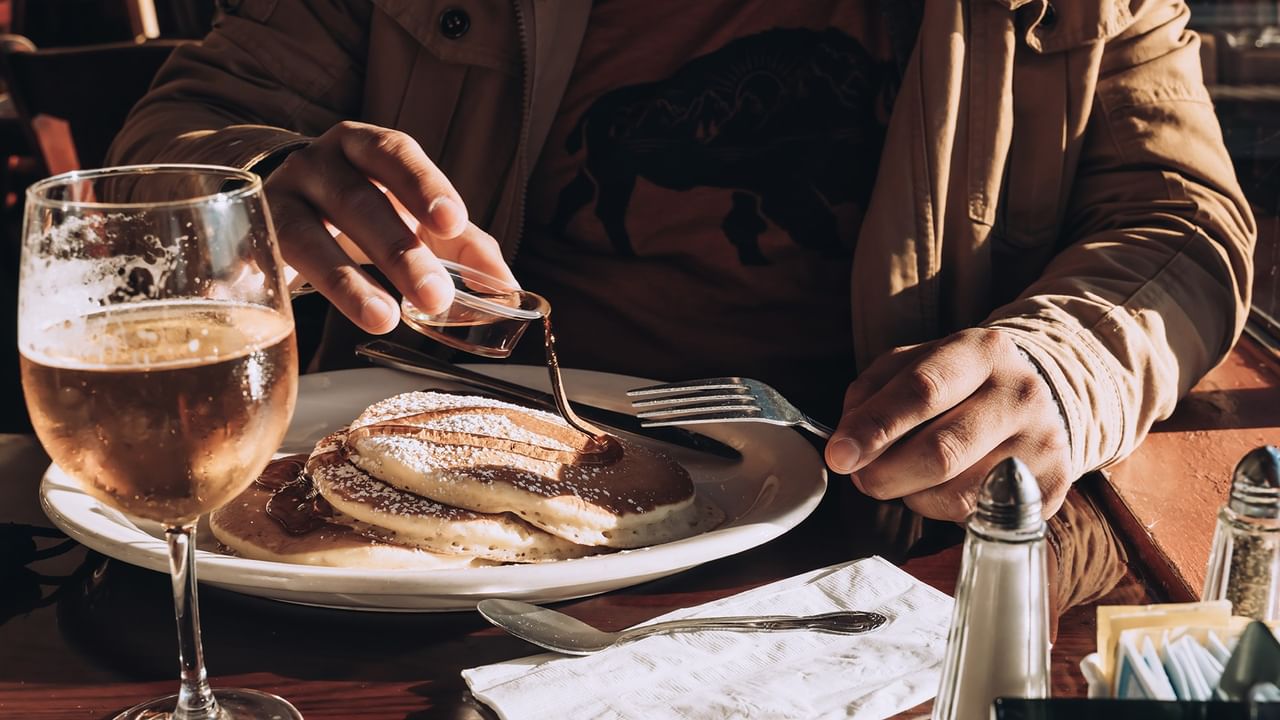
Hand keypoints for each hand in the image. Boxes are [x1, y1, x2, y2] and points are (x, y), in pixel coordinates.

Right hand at [265, 121, 516, 333]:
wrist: (286, 200)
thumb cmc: (365, 209)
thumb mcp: (414, 216)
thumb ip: (463, 247)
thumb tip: (507, 285)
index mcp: (364, 147)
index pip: (394, 154)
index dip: (424, 185)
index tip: (454, 221)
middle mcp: (317, 164)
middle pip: (357, 201)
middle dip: (399, 251)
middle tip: (436, 296)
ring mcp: (278, 198)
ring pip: (307, 236)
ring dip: (346, 281)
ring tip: (384, 318)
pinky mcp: (250, 239)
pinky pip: (254, 263)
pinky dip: (260, 285)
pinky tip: (271, 315)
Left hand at [824, 328, 1071, 520]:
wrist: (1032, 396)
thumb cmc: (955, 383)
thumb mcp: (909, 366)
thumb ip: (869, 396)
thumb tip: (846, 444)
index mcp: (981, 350)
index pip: (923, 390)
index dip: (875, 427)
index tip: (839, 455)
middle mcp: (1020, 392)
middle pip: (941, 451)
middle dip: (885, 473)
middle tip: (862, 478)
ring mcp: (1043, 441)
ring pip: (955, 493)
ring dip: (911, 494)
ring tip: (905, 477)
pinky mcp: (1052, 484)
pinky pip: (978, 516)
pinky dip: (942, 510)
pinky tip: (940, 488)